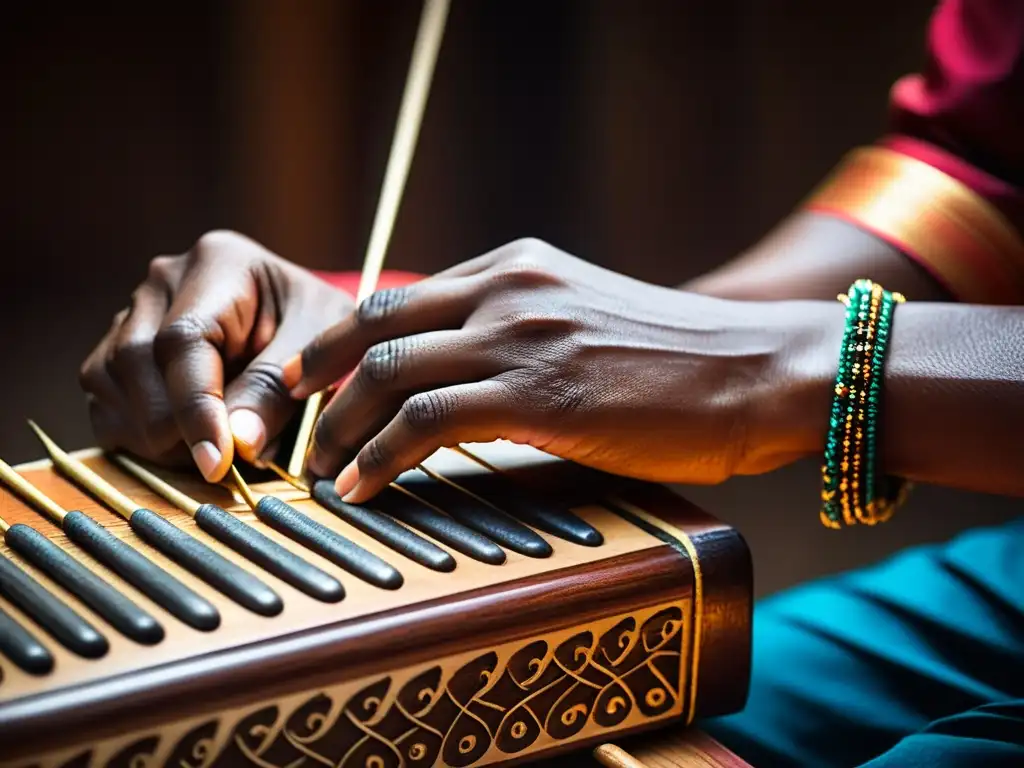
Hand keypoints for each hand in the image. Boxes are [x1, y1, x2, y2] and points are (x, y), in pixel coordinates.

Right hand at [79, 231, 354, 480]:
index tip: (217, 460)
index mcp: (219, 264)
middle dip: (174, 427)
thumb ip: (276, 390)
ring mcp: (132, 312)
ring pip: (107, 382)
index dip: (194, 405)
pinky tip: (181, 445)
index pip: (183, 338)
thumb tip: (237, 441)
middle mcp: (163, 282)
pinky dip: (135, 436)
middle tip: (223, 461)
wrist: (306, 324)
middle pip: (135, 361)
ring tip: (211, 450)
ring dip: (152, 435)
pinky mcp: (117, 350)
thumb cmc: (320, 333)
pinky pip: (102, 401)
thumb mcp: (320, 353)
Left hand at [286, 238, 841, 502]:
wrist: (766, 369)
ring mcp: (522, 335)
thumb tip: (469, 389)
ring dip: (338, 427)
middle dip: (317, 382)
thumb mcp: (589, 322)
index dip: (344, 347)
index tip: (320, 392)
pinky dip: (380, 457)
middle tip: (294, 431)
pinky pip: (427, 420)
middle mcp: (508, 287)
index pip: (399, 299)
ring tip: (318, 472)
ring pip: (387, 371)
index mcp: (516, 267)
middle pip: (372, 325)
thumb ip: (525, 335)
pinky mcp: (541, 393)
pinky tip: (362, 487)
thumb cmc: (686, 361)